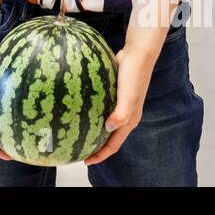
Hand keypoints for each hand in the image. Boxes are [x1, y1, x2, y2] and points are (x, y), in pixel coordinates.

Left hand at [83, 44, 156, 164]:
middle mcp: (125, 115)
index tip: (85, 161)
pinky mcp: (113, 93)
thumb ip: (121, 113)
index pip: (114, 144)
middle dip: (96, 146)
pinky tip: (78, 108)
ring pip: (104, 123)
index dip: (101, 155)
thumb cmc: (133, 75)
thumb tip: (108, 128)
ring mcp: (119, 104)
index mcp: (129, 120)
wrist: (137, 54)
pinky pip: (101, 107)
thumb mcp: (128, 96)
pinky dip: (91, 112)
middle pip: (109, 137)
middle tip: (78, 151)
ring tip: (77, 132)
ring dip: (93, 130)